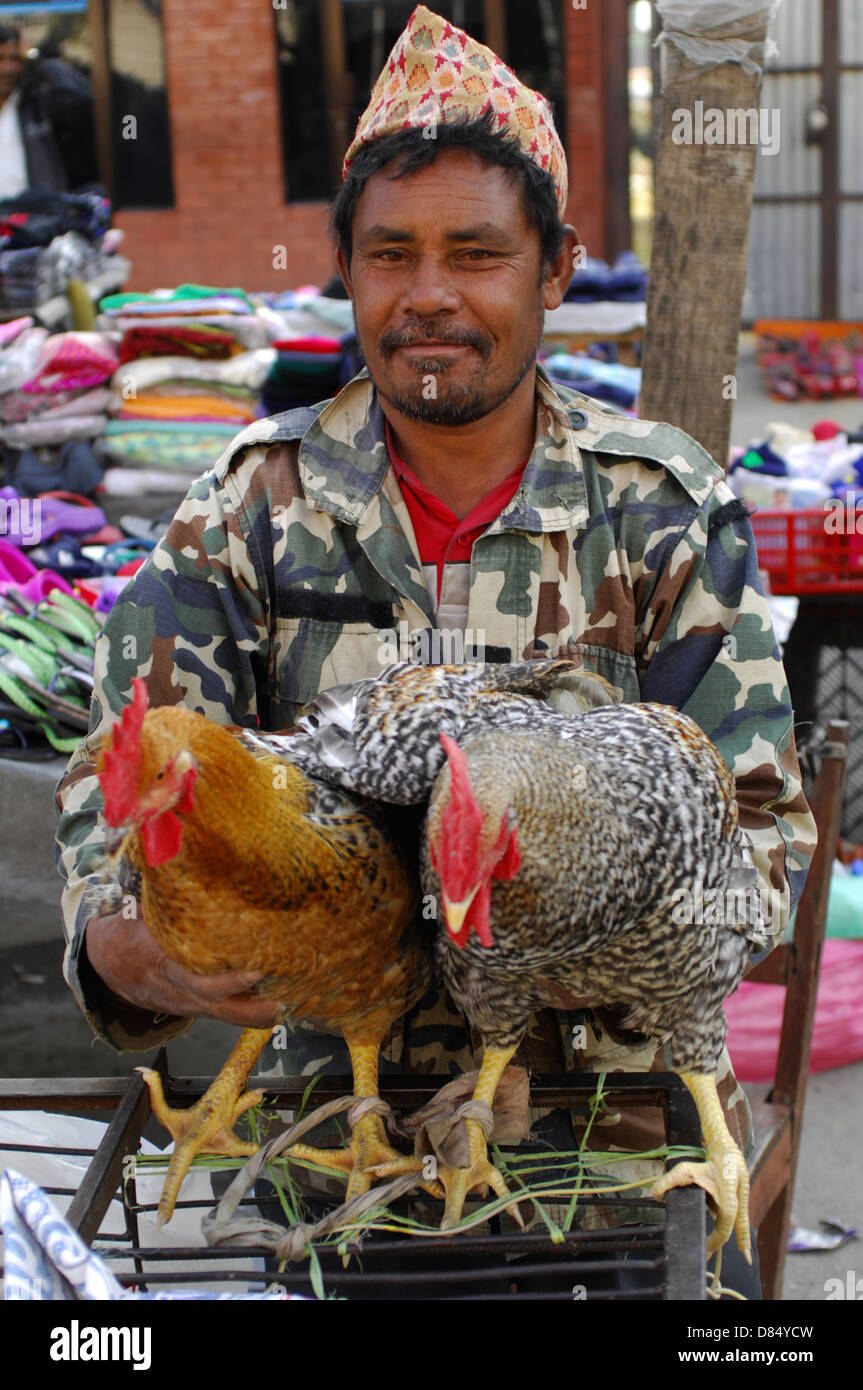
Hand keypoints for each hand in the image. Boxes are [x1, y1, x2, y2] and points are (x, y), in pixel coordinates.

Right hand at [83, 910, 282, 1028]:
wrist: (108, 967)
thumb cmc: (129, 931)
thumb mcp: (137, 914)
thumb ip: (162, 894)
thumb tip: (179, 854)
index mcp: (165, 968)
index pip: (199, 982)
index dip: (229, 980)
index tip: (258, 969)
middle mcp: (185, 993)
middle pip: (225, 1010)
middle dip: (258, 1007)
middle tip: (290, 997)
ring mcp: (196, 1004)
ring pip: (234, 1017)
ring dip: (265, 1011)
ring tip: (301, 997)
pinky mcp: (206, 1005)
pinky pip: (234, 1011)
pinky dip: (258, 1006)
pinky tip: (288, 992)